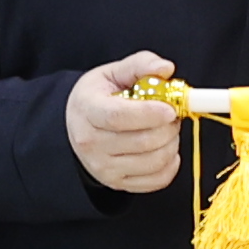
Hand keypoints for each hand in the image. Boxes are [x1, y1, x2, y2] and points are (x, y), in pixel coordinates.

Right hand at [67, 51, 187, 194]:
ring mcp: (104, 168)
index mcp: (88, 111)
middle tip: (172, 114)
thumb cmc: (99, 97)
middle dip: (168, 127)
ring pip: (154, 162)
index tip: (170, 109)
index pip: (119, 117)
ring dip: (172, 143)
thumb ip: (141, 65)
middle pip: (142, 142)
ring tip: (167, 129)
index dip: (149, 114)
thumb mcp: (113, 73)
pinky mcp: (117, 183)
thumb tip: (166, 68)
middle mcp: (92, 144)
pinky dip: (171, 164)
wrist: (76, 126)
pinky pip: (157, 180)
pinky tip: (165, 147)